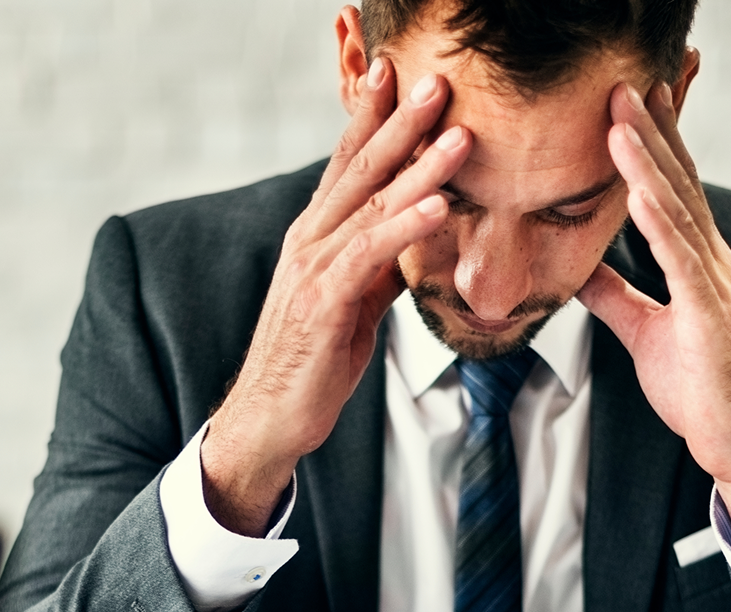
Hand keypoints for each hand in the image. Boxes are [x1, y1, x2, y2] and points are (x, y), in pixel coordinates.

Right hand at [201, 58, 470, 535]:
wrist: (271, 416)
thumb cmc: (313, 361)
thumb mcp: (355, 302)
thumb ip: (381, 262)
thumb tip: (420, 232)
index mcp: (315, 236)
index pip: (348, 165)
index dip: (374, 118)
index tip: (401, 75)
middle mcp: (309, 241)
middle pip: (359, 169)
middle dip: (400, 122)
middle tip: (437, 80)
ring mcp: (313, 268)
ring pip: (371, 206)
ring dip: (418, 168)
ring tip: (459, 137)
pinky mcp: (324, 301)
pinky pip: (370, 255)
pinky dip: (406, 227)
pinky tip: (439, 205)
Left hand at [578, 81, 730, 560]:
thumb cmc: (698, 389)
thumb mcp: (642, 332)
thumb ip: (615, 296)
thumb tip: (579, 268)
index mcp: (696, 264)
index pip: (670, 193)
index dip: (648, 147)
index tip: (625, 104)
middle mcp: (710, 262)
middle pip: (677, 185)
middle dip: (650, 132)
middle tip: (623, 82)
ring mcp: (714, 285)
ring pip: (678, 210)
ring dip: (649, 163)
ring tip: (621, 119)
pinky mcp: (711, 314)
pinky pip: (682, 259)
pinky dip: (660, 221)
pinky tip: (639, 189)